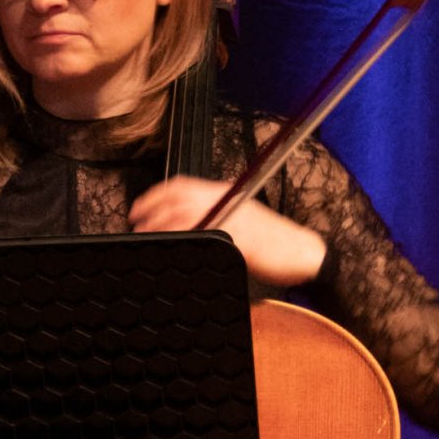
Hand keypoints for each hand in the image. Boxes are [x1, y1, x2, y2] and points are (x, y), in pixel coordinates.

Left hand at [129, 176, 326, 287]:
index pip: (181, 186)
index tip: (137, 209)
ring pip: (185, 216)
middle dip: (151, 213)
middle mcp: (226, 200)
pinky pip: (205, 237)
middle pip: (178, 199)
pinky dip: (185, 241)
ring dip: (161, 227)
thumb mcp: (241, 219)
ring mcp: (232, 218)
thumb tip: (182, 225)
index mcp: (225, 192)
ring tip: (147, 239)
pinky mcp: (240, 239)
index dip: (154, 196)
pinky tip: (174, 249)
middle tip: (136, 227)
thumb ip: (213, 217)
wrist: (302, 252)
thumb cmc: (274, 241)